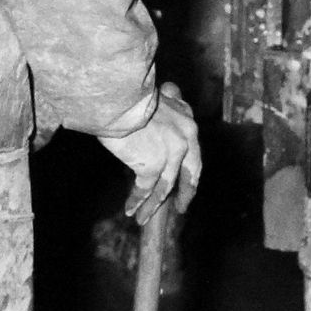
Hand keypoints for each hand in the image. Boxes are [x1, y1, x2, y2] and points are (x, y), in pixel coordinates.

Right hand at [101, 82, 200, 223]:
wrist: (117, 97)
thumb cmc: (129, 94)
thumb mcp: (157, 95)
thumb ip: (168, 100)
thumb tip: (172, 91)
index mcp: (187, 121)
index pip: (193, 151)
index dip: (189, 169)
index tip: (187, 180)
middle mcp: (186, 138)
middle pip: (190, 174)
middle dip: (186, 193)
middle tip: (182, 207)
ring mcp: (171, 154)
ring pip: (165, 187)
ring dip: (153, 205)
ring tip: (144, 218)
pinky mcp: (153, 165)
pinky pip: (145, 189)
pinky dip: (136, 201)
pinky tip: (130, 210)